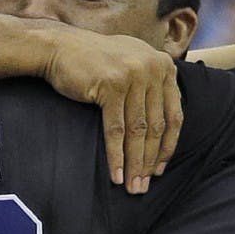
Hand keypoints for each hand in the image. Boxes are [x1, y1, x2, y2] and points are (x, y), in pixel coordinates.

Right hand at [42, 28, 181, 192]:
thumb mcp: (132, 64)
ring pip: (137, 130)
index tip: (159, 169)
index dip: (167, 147)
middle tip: (144, 185)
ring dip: (135, 163)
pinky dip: (117, 156)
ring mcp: (133, 76)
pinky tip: (117, 174)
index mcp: (164, 66)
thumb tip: (163, 127)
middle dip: (150, 161)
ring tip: (132, 186)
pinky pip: (116, 129)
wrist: (60, 47)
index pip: (174, 114)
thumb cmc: (94, 62)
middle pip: (156, 126)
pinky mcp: (112, 85)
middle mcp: (153, 69)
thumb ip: (152, 86)